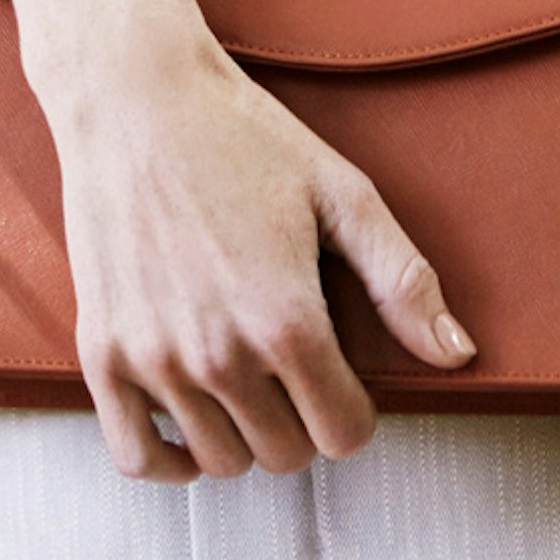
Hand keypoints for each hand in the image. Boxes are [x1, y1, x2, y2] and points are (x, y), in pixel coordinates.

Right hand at [37, 29, 475, 480]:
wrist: (135, 98)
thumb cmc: (242, 137)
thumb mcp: (342, 194)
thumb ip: (403, 281)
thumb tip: (456, 353)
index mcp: (286, 319)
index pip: (344, 434)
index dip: (356, 411)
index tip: (345, 379)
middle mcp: (217, 353)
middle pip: (287, 455)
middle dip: (304, 421)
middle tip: (296, 371)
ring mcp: (153, 358)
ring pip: (220, 462)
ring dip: (244, 435)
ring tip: (249, 382)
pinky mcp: (103, 352)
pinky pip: (136, 457)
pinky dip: (169, 458)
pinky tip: (192, 424)